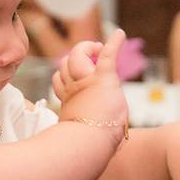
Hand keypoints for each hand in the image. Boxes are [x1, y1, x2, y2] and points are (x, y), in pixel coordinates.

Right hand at [54, 29, 129, 144]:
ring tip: (99, 47)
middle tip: (93, 54)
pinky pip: (107, 56)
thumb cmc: (88, 146)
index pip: (60, 80)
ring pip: (75, 57)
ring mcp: (86, 82)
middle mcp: (74, 89)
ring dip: (87, 49)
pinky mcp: (103, 80)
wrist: (89, 145)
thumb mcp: (82, 134)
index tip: (74, 75)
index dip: (65, 75)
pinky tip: (119, 34)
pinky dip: (114, 44)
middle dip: (75, 57)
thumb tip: (99, 138)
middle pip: (65, 65)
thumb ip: (86, 127)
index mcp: (69, 101)